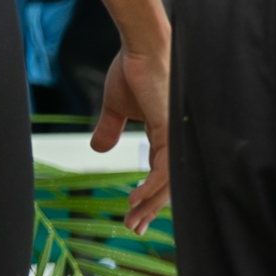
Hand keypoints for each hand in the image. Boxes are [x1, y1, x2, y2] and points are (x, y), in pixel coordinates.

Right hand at [95, 44, 170, 232]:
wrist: (141, 47)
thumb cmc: (132, 69)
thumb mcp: (116, 107)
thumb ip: (109, 128)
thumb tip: (97, 148)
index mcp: (166, 137)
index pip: (160, 176)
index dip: (147, 197)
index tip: (132, 215)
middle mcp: (176, 141)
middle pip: (168, 186)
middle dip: (149, 210)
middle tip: (135, 229)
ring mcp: (177, 138)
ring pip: (168, 184)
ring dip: (149, 204)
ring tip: (133, 220)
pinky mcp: (172, 132)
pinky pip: (165, 170)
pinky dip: (151, 188)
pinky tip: (136, 200)